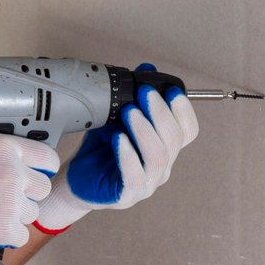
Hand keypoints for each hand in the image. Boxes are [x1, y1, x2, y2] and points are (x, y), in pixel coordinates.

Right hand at [0, 133, 56, 263]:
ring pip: (32, 213)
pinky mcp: (7, 228)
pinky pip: (22, 235)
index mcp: (4, 147)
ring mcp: (12, 201)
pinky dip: (7, 235)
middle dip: (27, 194)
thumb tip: (19, 163)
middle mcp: (12, 172)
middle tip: (4, 198)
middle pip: (43, 187)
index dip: (43, 168)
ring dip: (15, 215)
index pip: (47, 156)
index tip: (39, 174)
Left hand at [35, 69, 198, 233]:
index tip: (171, 90)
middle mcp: (161, 166)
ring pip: (158, 156)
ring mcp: (148, 183)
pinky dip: (128, 154)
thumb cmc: (99, 150)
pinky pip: (136, 176)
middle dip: (161, 112)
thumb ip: (132, 97)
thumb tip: (147, 69)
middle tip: (144, 93)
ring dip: (145, 129)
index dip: (184, 110)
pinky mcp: (128, 195)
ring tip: (128, 111)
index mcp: (164, 148)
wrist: (76, 179)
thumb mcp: (116, 117)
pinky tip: (119, 138)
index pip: (188, 131)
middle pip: (174, 140)